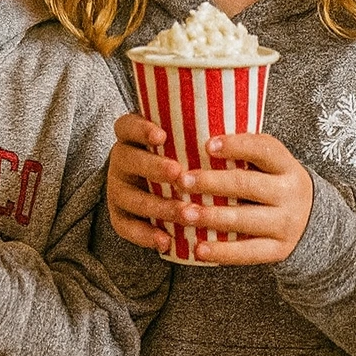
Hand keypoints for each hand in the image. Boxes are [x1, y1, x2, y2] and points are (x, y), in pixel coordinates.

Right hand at [106, 113, 184, 253]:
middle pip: (128, 160)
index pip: (126, 126)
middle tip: (179, 174)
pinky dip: (145, 235)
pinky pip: (125, 227)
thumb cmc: (183, 157)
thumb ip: (197, 132)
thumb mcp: (184, 141)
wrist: (161, 190)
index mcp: (132, 137)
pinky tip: (166, 242)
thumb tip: (238, 114)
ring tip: (186, 214)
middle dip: (154, 167)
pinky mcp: (118, 215)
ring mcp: (117, 188)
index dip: (140, 129)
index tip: (163, 135)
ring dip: (158, 206)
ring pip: (130, 197)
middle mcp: (120, 160)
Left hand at [174, 132, 313, 264]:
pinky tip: (198, 249)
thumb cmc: (275, 184)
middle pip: (247, 185)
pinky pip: (247, 252)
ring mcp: (286, 224)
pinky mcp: (279, 250)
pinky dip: (221, 252)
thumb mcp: (271, 166)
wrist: (312, 222)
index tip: (206, 145)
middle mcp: (290, 193)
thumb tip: (198, 140)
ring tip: (185, 213)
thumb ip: (246, 154)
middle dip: (212, 182)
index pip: (264, 149)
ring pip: (244, 219)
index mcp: (286, 166)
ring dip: (211, 216)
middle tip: (183, 181)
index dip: (236, 145)